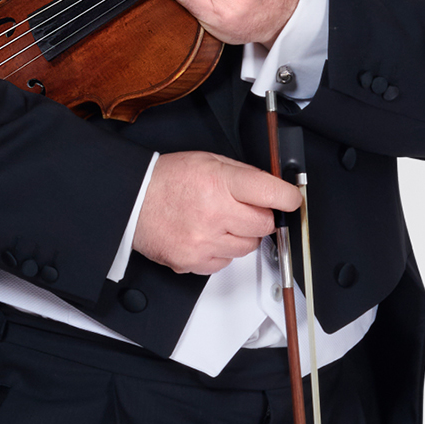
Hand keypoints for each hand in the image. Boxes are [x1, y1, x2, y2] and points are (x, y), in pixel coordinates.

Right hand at [132, 150, 301, 274]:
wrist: (133, 201)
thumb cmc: (168, 179)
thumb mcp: (208, 161)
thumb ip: (243, 175)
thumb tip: (272, 188)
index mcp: (219, 182)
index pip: (270, 193)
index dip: (288, 197)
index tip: (292, 200)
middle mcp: (214, 214)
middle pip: (265, 225)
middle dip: (262, 216)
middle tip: (246, 208)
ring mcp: (204, 242)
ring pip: (248, 247)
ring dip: (241, 235)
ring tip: (220, 220)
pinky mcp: (194, 262)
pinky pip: (225, 263)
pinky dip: (221, 251)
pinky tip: (206, 234)